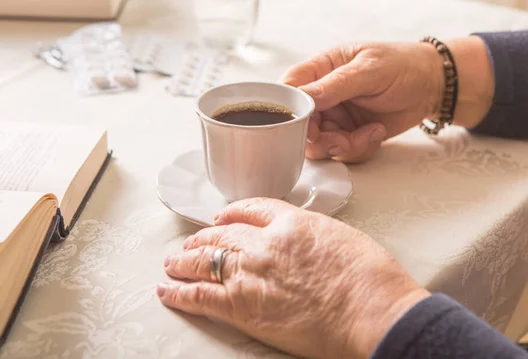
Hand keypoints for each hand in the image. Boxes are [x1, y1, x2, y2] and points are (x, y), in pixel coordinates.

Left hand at [158, 198, 429, 358]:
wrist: (371, 310)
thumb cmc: (370, 278)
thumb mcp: (341, 238)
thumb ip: (312, 235)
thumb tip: (304, 243)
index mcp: (291, 221)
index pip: (250, 209)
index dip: (231, 213)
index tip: (222, 217)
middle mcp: (264, 242)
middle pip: (221, 233)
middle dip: (202, 238)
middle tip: (191, 244)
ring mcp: (250, 272)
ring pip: (205, 260)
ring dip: (184, 261)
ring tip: (171, 263)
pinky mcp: (242, 305)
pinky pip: (200, 295)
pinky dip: (179, 292)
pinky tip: (167, 290)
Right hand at [282, 37, 492, 162]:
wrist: (432, 86)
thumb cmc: (403, 65)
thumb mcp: (370, 69)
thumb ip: (336, 84)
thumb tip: (305, 95)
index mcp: (321, 70)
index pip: (289, 89)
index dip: (290, 110)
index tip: (307, 122)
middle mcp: (322, 96)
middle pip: (299, 125)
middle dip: (319, 138)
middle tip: (340, 138)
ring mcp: (334, 118)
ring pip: (318, 145)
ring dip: (341, 146)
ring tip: (367, 133)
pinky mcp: (348, 136)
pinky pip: (341, 153)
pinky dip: (359, 149)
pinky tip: (376, 132)